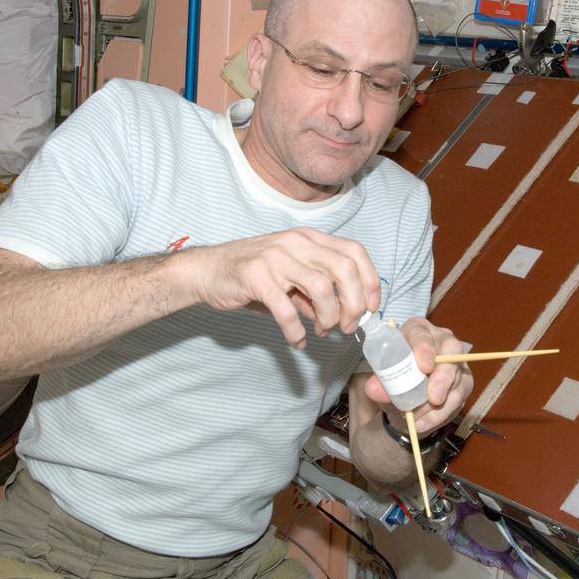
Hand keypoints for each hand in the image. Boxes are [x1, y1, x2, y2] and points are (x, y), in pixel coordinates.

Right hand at [187, 228, 379, 347]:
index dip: (370, 281)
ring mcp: (275, 256)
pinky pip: (286, 309)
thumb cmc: (253, 275)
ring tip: (321, 331)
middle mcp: (296, 242)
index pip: (354, 252)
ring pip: (321, 287)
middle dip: (353, 303)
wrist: (207, 271)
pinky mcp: (255, 276)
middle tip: (347, 326)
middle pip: (344, 269)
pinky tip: (296, 340)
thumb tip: (344, 315)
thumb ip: (317, 292)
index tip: (371, 308)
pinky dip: (295, 330)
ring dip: (328, 316)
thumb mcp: (291, 277)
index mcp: (309, 238)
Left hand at [366, 317, 472, 435]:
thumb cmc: (395, 379)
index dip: (424, 348)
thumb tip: (373, 389)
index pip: (421, 333)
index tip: (423, 367)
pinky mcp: (463, 382)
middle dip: (443, 377)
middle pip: (451, 351)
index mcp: (416, 332)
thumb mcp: (384, 382)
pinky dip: (440, 414)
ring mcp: (455, 362)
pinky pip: (458, 398)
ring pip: (456, 379)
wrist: (405, 400)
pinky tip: (423, 423)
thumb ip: (380, 384)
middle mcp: (440, 341)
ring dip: (439, 404)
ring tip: (417, 418)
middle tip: (434, 398)